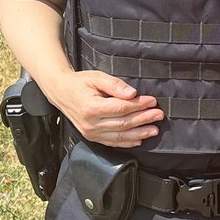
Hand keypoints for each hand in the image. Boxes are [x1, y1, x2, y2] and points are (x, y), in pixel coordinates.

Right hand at [46, 69, 163, 148]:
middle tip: (158, 115)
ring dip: (139, 133)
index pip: (121, 108)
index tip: (152, 101)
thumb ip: (115, 85)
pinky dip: (126, 142)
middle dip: (144, 119)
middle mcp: (91, 124)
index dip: (139, 105)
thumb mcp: (97, 77)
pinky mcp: (92, 137)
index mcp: (92, 108)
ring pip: (119, 136)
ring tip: (154, 129)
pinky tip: (139, 139)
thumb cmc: (80, 83)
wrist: (61, 92)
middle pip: (123, 123)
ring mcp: (91, 133)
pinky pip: (112, 142)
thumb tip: (132, 93)